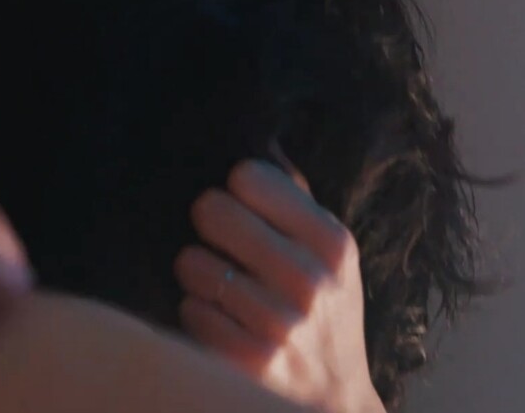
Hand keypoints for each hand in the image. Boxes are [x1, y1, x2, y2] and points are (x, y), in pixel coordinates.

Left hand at [174, 143, 383, 412]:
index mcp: (332, 242)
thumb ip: (294, 199)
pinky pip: (189, 310)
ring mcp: (280, 323)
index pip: (248, 175)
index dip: (234, 189)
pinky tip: (220, 322)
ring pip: (192, 263)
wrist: (335, 403)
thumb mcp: (329, 255)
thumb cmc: (323, 314)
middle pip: (211, 209)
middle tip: (218, 243)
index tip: (241, 206)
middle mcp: (311, 280)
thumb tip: (259, 138)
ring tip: (221, 289)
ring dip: (196, 274)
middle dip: (207, 225)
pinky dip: (196, 314)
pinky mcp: (250, 360)